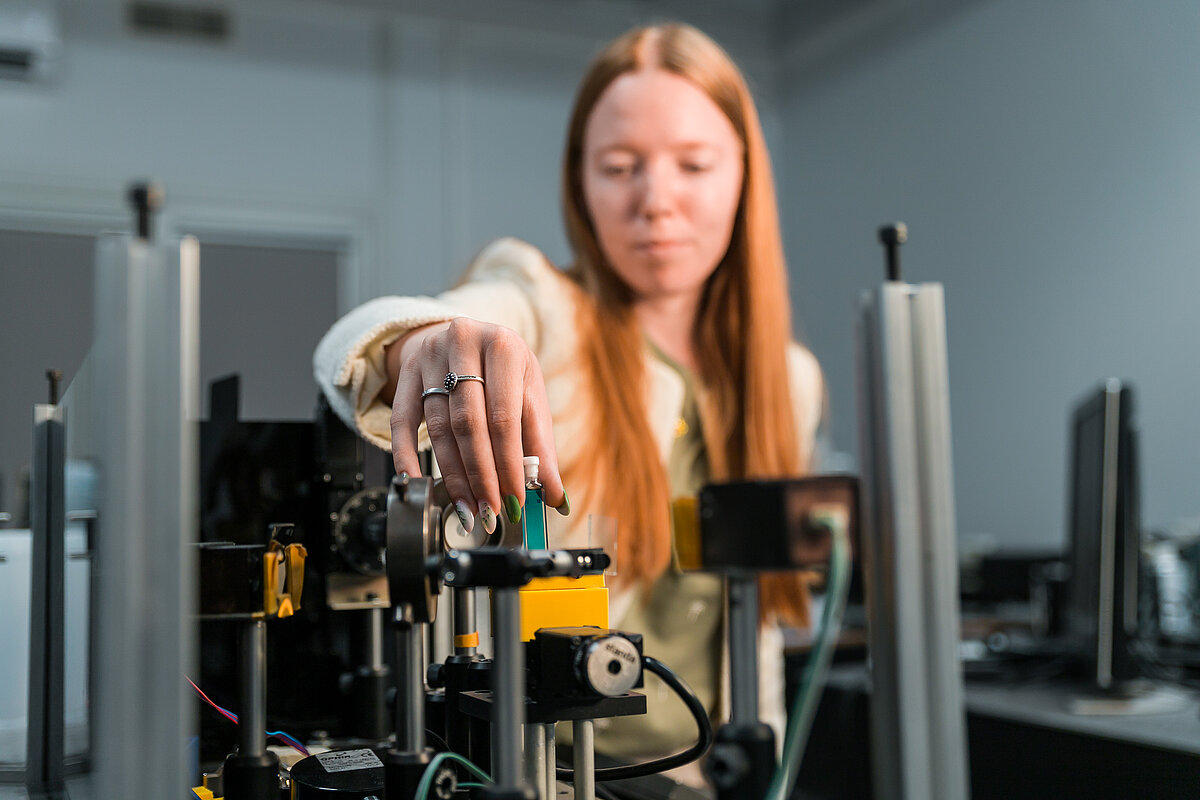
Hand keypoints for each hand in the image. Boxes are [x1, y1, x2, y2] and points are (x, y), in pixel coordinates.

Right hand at [387, 317, 566, 534]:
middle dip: (481, 474)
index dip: (508, 463)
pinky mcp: (406, 372)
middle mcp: (463, 342)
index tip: (515, 498)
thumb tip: (555, 497)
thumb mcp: (529, 396)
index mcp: (503, 345)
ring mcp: (430, 356)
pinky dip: (407, 456)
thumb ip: (541, 446)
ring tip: (468, 507)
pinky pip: (401, 421)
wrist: (467, 338)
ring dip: (453, 475)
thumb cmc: (505, 372)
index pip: (504, 416)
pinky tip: (417, 482)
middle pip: (468, 423)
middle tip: (490, 509)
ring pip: (438, 427)